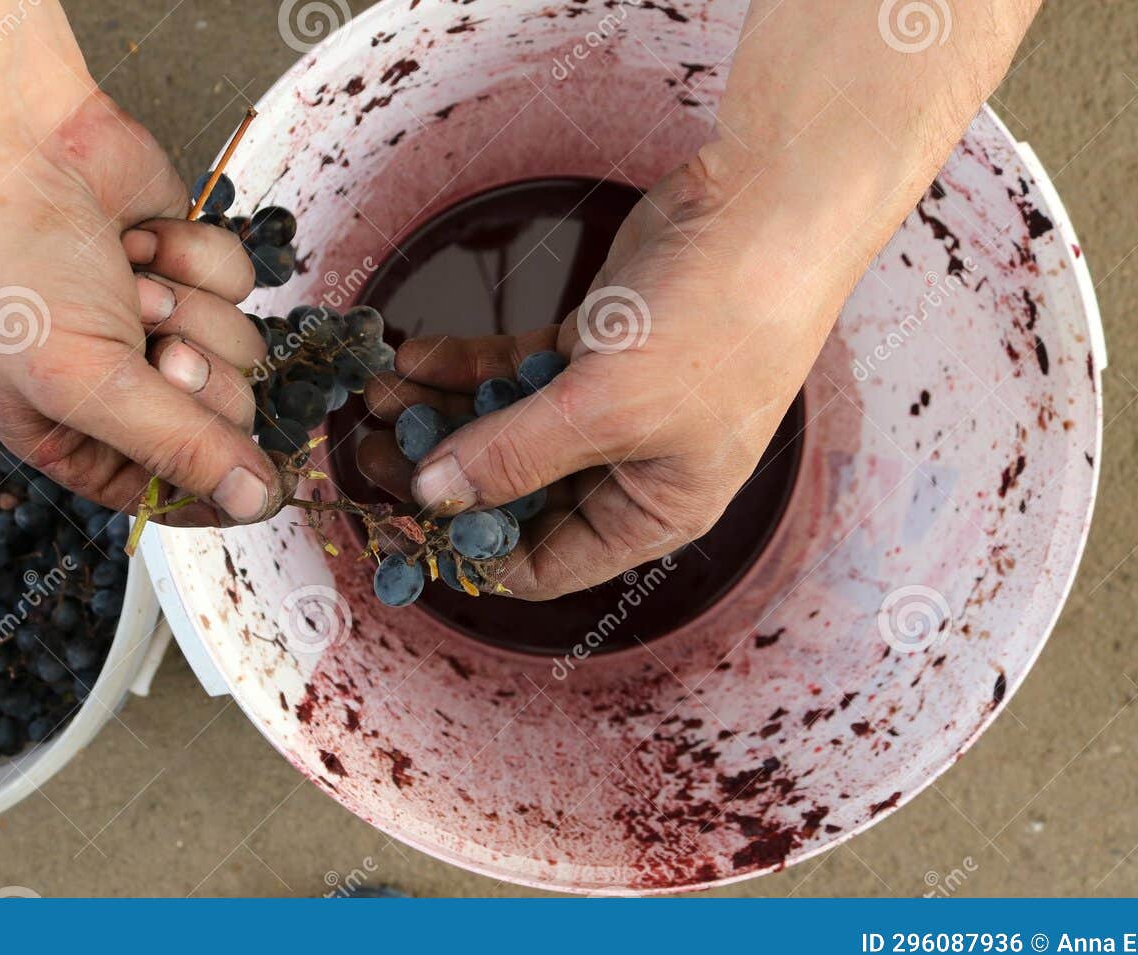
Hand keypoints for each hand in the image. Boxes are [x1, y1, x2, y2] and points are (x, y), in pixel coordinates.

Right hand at [0, 1, 280, 524]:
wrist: (15, 143)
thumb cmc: (17, 267)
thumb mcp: (85, 379)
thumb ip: (177, 446)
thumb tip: (256, 505)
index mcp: (76, 440)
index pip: (175, 495)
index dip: (217, 485)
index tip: (256, 479)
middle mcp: (124, 390)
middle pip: (227, 422)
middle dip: (194, 374)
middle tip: (148, 337)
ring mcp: (165, 326)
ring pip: (244, 351)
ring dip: (190, 307)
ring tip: (126, 279)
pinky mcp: (193, 268)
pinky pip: (244, 286)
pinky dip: (197, 256)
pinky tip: (142, 238)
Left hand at [357, 153, 830, 598]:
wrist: (766, 210)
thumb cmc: (720, 326)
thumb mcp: (609, 408)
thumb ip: (514, 454)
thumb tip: (434, 494)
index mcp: (653, 510)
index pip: (547, 562)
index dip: (472, 551)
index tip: (402, 530)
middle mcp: (629, 466)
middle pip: (515, 491)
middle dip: (442, 473)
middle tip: (371, 454)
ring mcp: (607, 403)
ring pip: (504, 425)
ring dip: (439, 413)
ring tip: (372, 397)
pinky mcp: (590, 346)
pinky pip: (510, 370)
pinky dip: (461, 366)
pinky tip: (411, 359)